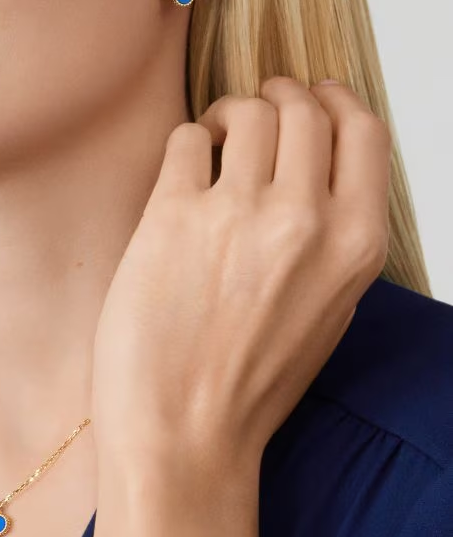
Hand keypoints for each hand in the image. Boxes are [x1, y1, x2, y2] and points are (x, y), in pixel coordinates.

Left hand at [91, 76, 391, 477]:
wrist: (184, 439)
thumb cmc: (248, 390)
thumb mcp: (325, 315)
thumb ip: (331, 242)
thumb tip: (313, 175)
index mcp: (356, 246)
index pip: (362, 131)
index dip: (332, 103)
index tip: (309, 100)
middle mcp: (307, 222)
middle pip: (304, 110)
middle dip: (279, 97)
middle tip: (253, 111)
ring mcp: (240, 215)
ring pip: (248, 113)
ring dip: (231, 115)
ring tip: (214, 142)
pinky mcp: (174, 219)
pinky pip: (186, 140)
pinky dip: (188, 144)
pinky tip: (183, 175)